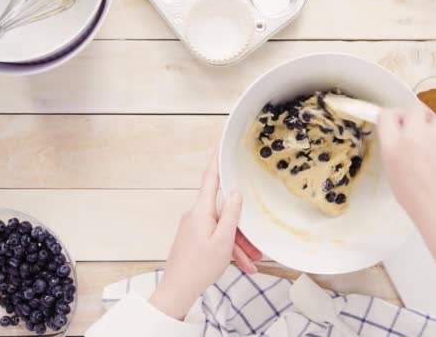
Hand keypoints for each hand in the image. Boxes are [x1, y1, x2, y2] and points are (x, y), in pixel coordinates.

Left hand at [150, 152, 261, 319]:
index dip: (217, 160)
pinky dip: (229, 249)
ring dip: (238, 243)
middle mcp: (196, 215)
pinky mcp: (194, 238)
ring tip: (253, 261)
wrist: (177, 290)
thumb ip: (231, 214)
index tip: (221, 143)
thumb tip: (235, 193)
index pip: (211, 178)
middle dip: (242, 227)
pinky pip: (216, 238)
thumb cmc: (199, 267)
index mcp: (201, 211)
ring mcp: (194, 227)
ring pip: (223, 228)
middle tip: (257, 245)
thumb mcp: (223, 240)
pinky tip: (243, 266)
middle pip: (224, 211)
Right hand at [377, 107, 435, 260]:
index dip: (396, 117)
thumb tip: (402, 136)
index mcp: (392, 147)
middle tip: (427, 134)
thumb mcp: (394, 174)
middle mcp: (412, 135)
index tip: (403, 123)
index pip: (386, 115)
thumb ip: (396, 150)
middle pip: (415, 109)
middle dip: (421, 119)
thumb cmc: (419, 200)